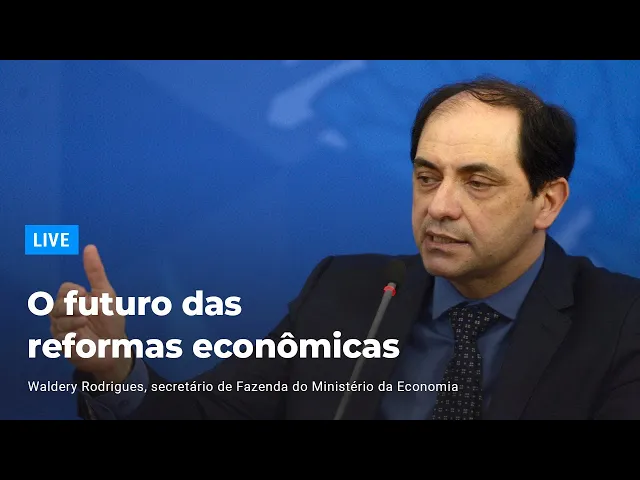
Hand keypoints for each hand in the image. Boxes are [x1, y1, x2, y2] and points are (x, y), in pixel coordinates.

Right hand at [49, 245, 131, 382]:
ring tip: (85, 322)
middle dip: (73, 306)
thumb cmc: (110, 319)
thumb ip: (95, 272)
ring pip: (57, 321)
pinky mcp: (62, 346)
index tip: (85, 293)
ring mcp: (61, 329)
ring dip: (73, 320)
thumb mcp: (106, 294)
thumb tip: (89, 246)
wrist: (115, 346)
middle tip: (88, 311)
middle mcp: (64, 313)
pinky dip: (71, 335)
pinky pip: (59, 337)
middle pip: (57, 304)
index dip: (73, 291)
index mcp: (73, 299)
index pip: (64, 289)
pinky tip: (81, 336)